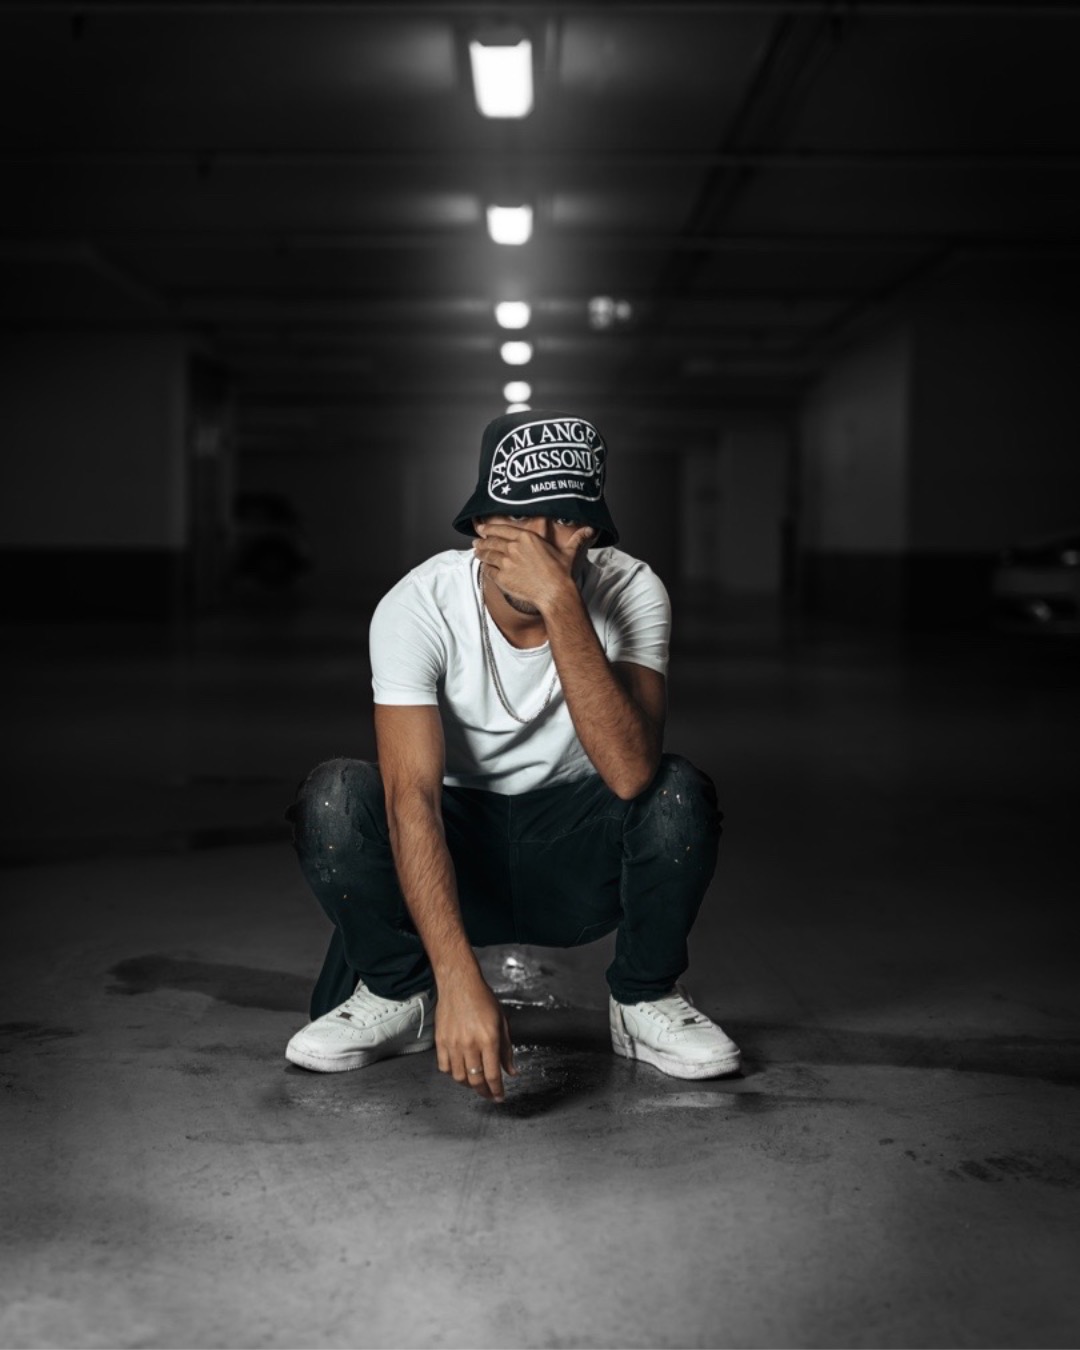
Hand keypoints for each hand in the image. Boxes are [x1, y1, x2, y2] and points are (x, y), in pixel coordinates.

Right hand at [435, 968, 516, 1102]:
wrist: (459, 984)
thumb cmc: (483, 999)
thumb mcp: (501, 1022)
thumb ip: (507, 1050)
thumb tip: (512, 1071)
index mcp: (489, 1039)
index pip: (493, 1075)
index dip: (497, 1090)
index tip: (500, 1097)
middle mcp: (470, 1044)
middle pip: (476, 1080)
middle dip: (484, 1092)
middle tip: (489, 1095)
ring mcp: (453, 1044)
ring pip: (459, 1077)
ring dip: (469, 1085)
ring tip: (475, 1083)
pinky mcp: (440, 1041)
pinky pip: (445, 1067)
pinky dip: (453, 1074)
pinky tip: (460, 1071)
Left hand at [473, 520, 593, 612]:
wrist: (554, 592)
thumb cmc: (561, 573)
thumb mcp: (569, 552)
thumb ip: (576, 540)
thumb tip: (589, 531)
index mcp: (526, 538)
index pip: (502, 529)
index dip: (490, 528)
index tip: (482, 528)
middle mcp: (513, 548)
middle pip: (491, 541)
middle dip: (482, 540)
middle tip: (476, 540)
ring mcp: (506, 563)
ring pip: (488, 555)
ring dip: (480, 553)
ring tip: (476, 551)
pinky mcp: (502, 578)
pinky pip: (489, 571)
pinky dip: (485, 568)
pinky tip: (484, 567)